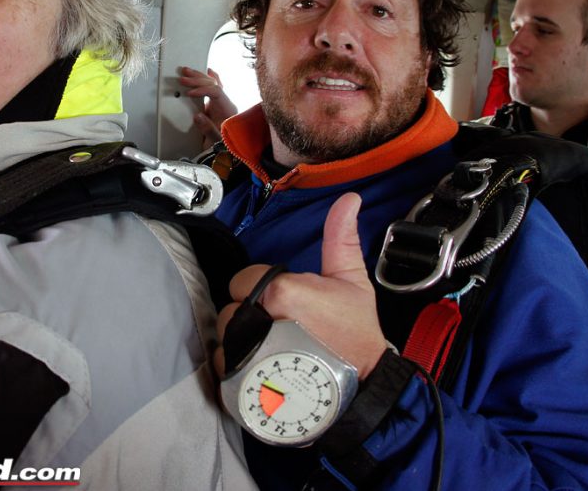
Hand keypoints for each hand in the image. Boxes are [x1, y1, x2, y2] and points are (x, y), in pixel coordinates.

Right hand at [179, 67, 238, 148]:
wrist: (229, 153)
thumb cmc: (225, 147)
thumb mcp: (216, 141)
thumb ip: (207, 129)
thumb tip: (198, 116)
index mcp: (227, 110)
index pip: (216, 92)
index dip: (202, 90)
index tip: (189, 93)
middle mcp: (226, 104)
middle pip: (214, 84)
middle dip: (198, 79)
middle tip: (184, 78)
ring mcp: (222, 104)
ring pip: (213, 83)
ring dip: (199, 77)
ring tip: (186, 71)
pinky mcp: (216, 106)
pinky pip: (215, 88)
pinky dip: (209, 79)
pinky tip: (206, 71)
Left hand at [216, 193, 386, 379]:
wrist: (363, 387)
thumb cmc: (355, 335)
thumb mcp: (352, 281)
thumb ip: (340, 238)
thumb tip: (348, 200)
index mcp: (279, 291)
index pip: (243, 280)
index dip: (260, 290)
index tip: (284, 304)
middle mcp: (257, 320)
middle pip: (231, 309)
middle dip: (250, 316)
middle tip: (281, 328)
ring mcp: (248, 354)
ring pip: (225, 338)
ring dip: (241, 343)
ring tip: (273, 351)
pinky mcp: (242, 382)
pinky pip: (224, 367)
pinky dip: (237, 369)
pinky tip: (263, 370)